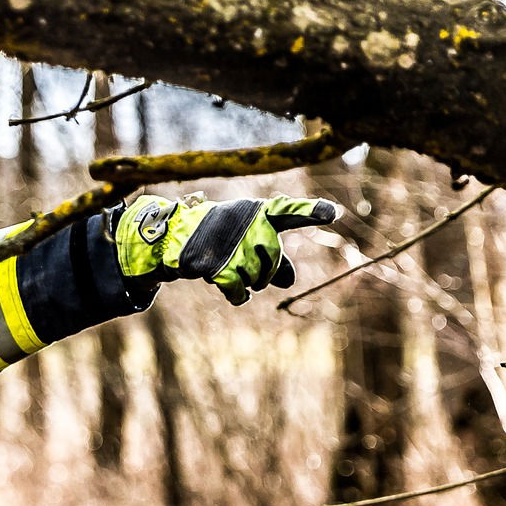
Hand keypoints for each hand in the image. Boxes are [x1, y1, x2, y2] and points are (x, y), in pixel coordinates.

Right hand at [114, 193, 339, 305]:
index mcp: (257, 212)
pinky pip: (241, 293)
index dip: (310, 211)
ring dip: (244, 280)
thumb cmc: (219, 235)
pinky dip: (236, 295)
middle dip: (262, 269)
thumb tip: (289, 283)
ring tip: (224, 263)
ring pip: (257, 280)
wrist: (173, 236)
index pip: (287, 210)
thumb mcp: (247, 237)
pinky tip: (226, 284)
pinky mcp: (217, 268)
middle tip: (242, 260)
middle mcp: (246, 226)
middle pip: (274, 261)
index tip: (332, 213)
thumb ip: (274, 255)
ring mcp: (232, 247)